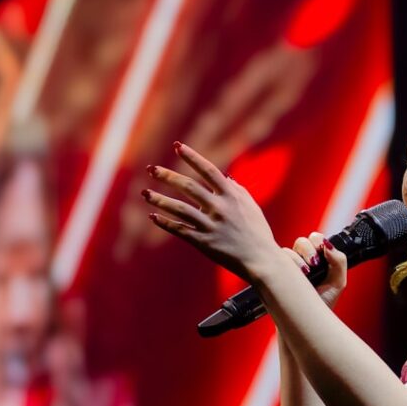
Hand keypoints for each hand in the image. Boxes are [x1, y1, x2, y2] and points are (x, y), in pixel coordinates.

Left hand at [143, 142, 281, 281]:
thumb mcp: (251, 206)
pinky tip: (153, 216)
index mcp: (231, 196)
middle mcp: (220, 208)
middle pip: (189, 187)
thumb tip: (225, 176)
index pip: (209, 170)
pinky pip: (181, 230)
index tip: (178, 146)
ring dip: (160, 200)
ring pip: (180, 209)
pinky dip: (166, 223)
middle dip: (168, 176)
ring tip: (145, 193)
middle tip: (151, 169)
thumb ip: (237, 190)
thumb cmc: (257, 231)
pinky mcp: (204, 243)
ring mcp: (211, 226)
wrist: (261, 260)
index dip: (192, 157)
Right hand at [283, 232, 347, 309]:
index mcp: (318, 258)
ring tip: (305, 273)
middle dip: (308, 250)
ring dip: (298, 259)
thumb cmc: (323, 303)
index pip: (315, 239)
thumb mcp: (338, 283)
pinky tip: (295, 276)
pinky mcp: (277, 274)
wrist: (308, 322)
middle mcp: (302, 260)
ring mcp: (289, 267)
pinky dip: (287, 264)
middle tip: (314, 264)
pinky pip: (278, 261)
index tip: (322, 254)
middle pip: (302, 241)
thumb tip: (328, 245)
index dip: (318, 242)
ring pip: (288, 250)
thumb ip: (339, 261)